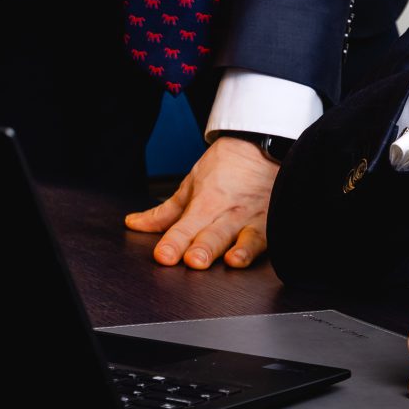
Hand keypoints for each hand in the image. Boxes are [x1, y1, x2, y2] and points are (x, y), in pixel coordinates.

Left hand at [124, 137, 276, 268]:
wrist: (259, 146)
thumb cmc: (224, 167)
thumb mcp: (190, 184)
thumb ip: (164, 212)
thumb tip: (135, 224)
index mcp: (206, 203)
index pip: (186, 227)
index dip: (174, 243)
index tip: (163, 256)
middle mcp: (228, 214)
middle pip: (214, 235)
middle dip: (204, 248)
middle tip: (194, 260)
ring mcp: (253, 220)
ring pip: (246, 239)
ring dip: (239, 250)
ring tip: (232, 261)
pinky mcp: (273, 225)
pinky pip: (272, 239)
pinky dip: (267, 248)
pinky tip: (263, 257)